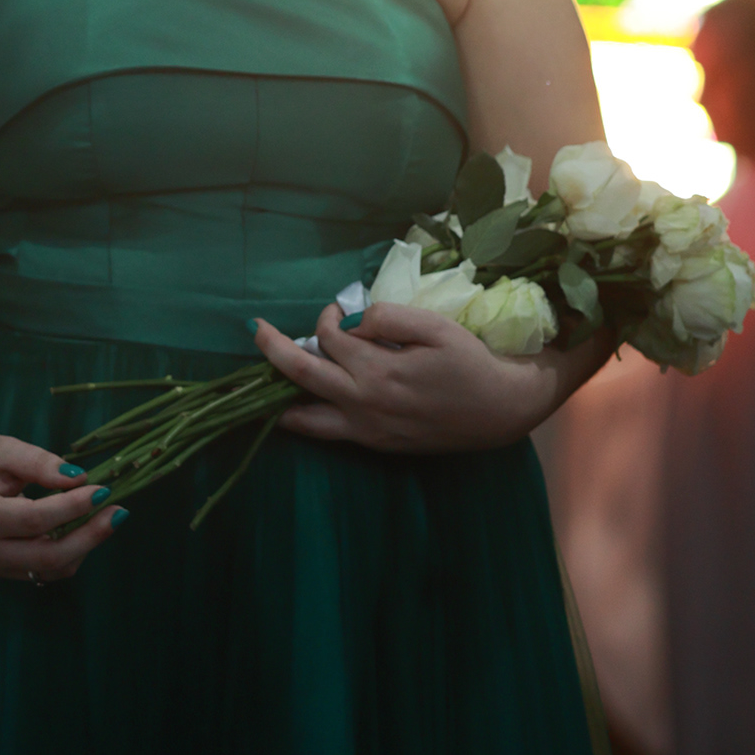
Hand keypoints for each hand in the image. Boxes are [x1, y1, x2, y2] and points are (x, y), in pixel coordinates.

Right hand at [0, 429, 124, 582]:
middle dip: (89, 536)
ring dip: (85, 545)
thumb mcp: (2, 449)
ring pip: (51, 568)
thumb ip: (38, 463)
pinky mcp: (8, 569)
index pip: (35, 519)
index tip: (102, 488)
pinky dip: (72, 552)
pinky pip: (47, 570)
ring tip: (109, 516)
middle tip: (119, 511)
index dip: (71, 506)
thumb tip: (79, 478)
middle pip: (47, 556)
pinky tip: (86, 526)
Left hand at [254, 301, 552, 453]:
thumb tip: (351, 320)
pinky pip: (329, 435)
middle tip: (254, 329)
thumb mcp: (433, 326)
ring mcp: (368, 432)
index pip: (329, 339)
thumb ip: (387, 318)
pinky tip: (294, 408)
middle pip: (301, 377)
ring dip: (280, 396)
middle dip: (272, 350)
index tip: (338, 308)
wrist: (501, 411)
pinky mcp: (377, 445)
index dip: (327, 316)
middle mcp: (364, 407)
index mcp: (376, 374)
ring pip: (307, 420)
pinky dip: (306, 419)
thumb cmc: (469, 362)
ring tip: (259, 382)